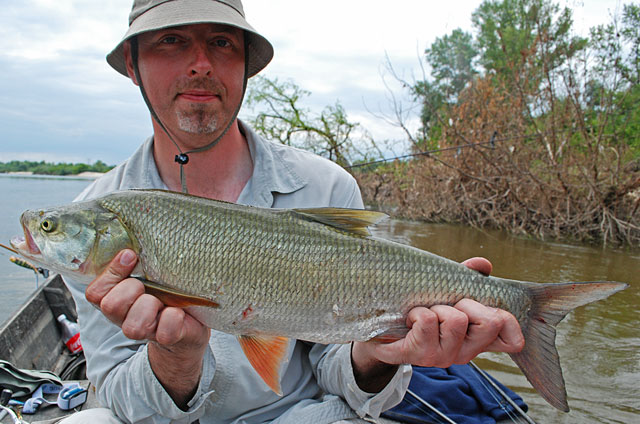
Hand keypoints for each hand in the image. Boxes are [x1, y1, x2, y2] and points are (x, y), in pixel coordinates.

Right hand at [85, 249, 209, 407]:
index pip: (95, 292)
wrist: (191, 322)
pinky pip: (165, 330)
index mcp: (115, 300)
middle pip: (111, 306)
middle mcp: (124, 319)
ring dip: (151, 305)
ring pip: (134, 324)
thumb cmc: (167, 292)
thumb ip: (135, 264)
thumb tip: (129, 250)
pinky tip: (179, 312)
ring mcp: (145, 333)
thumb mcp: (147, 274)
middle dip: (132, 289)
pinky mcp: (167, 339)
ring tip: (165, 300)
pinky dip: (173, 318)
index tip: (131, 256)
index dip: (112, 273)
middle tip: (150, 286)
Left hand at [351, 257, 523, 391]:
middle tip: (449, 305)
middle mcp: (464, 352)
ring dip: (438, 308)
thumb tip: (483, 264)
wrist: (377, 330)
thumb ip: (465, 277)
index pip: (513, 340)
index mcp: (476, 338)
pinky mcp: (416, 355)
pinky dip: (418, 312)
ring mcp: (441, 357)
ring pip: (456, 320)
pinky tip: (410, 318)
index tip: (490, 309)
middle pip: (490, 322)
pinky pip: (427, 322)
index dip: (510, 321)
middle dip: (469, 303)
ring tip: (425, 311)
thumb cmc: (418, 307)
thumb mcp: (444, 291)